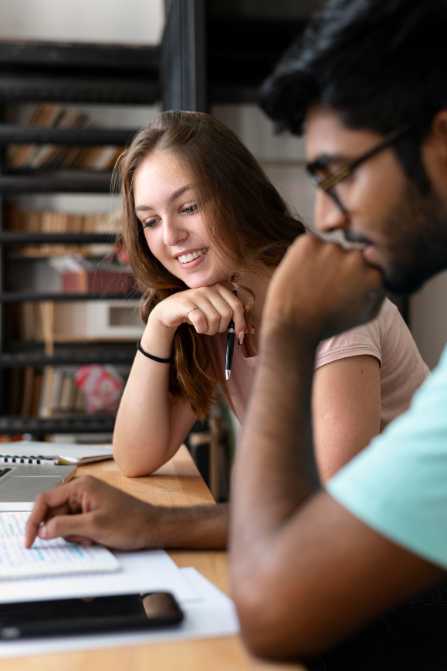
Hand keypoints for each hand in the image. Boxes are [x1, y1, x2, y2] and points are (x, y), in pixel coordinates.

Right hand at [25, 476, 164, 550]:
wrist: (152, 527)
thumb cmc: (132, 521)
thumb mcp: (94, 527)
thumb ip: (65, 526)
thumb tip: (44, 529)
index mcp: (81, 486)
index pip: (45, 500)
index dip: (34, 520)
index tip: (31, 539)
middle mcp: (82, 490)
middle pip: (54, 513)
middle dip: (62, 530)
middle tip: (80, 538)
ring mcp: (87, 501)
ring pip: (63, 522)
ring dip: (74, 535)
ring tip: (93, 537)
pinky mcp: (91, 511)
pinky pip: (74, 525)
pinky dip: (80, 536)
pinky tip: (96, 538)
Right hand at [149, 283, 247, 339]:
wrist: (169, 311)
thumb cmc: (196, 312)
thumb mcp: (214, 313)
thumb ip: (232, 318)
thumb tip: (250, 330)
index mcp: (220, 288)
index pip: (237, 306)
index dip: (241, 322)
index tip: (239, 335)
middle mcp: (209, 288)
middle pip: (226, 315)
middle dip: (222, 328)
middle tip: (213, 329)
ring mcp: (196, 294)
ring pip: (214, 319)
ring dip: (210, 330)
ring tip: (204, 328)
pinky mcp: (185, 303)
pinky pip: (200, 320)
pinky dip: (200, 329)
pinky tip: (197, 328)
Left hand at [264, 234, 383, 342]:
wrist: (292, 327)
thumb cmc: (328, 324)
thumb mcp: (365, 314)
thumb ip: (380, 291)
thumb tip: (383, 270)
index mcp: (373, 274)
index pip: (368, 265)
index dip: (351, 279)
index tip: (340, 293)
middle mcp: (356, 258)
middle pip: (350, 254)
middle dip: (339, 266)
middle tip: (322, 289)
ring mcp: (332, 248)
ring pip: (329, 248)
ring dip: (321, 261)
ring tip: (310, 285)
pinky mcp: (308, 242)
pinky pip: (309, 243)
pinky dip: (304, 255)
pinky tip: (299, 276)